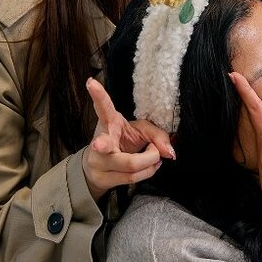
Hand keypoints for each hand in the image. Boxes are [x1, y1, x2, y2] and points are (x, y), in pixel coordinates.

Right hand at [82, 78, 174, 200]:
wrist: (101, 167)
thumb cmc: (123, 141)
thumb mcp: (140, 131)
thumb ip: (158, 136)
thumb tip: (170, 153)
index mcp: (108, 123)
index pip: (103, 108)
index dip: (98, 95)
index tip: (91, 82)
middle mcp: (99, 142)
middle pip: (106, 145)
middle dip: (105, 145)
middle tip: (100, 143)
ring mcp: (98, 163)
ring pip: (130, 166)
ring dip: (151, 161)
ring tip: (154, 154)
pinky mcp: (103, 179)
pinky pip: (132, 178)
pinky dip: (148, 171)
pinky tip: (151, 165)